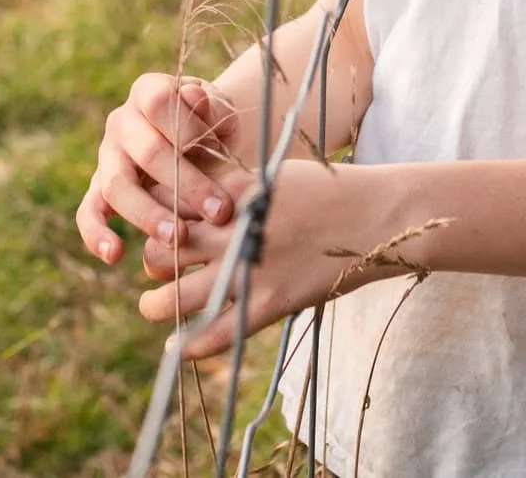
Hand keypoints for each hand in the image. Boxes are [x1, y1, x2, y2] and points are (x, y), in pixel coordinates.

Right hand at [73, 73, 249, 268]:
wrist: (200, 143)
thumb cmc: (211, 126)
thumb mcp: (218, 110)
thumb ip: (211, 106)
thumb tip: (196, 98)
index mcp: (149, 92)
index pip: (160, 104)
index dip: (191, 130)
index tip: (223, 152)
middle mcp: (121, 122)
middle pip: (145, 151)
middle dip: (186, 184)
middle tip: (219, 212)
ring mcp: (107, 157)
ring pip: (117, 185)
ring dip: (149, 215)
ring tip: (177, 239)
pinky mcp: (98, 190)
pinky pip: (88, 212)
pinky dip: (96, 235)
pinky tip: (115, 255)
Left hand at [137, 161, 437, 360]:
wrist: (375, 217)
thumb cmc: (327, 192)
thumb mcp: (273, 175)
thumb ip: (234, 188)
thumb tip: (200, 200)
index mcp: (233, 192)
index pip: (172, 205)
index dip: (157, 216)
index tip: (156, 223)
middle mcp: (234, 228)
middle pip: (166, 246)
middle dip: (153, 257)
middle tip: (155, 266)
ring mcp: (251, 267)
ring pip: (181, 294)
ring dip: (157, 303)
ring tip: (150, 306)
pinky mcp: (271, 301)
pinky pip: (222, 331)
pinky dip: (194, 344)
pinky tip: (175, 349)